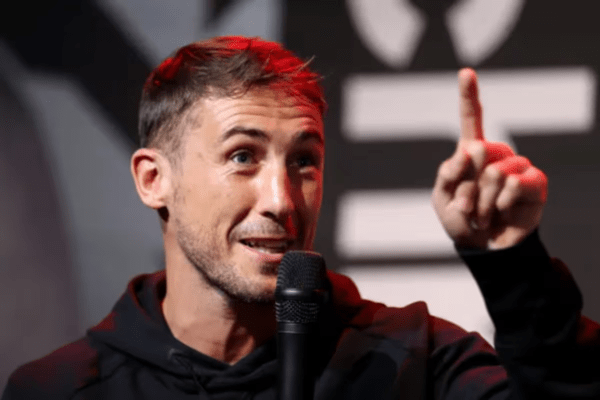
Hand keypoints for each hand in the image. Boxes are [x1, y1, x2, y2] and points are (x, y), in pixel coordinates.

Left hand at [432, 68, 547, 249]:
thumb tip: (470, 149)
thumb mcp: (442, 198)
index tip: (466, 72)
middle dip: (466, 186)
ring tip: (483, 215)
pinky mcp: (535, 181)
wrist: (484, 248)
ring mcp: (517, 166)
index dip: (468, 96)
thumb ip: (449, 173)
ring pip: (495, 172)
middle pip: (478, 152)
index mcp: (470, 153)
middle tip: (466, 207)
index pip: (471, 121)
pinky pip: (515, 183)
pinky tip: (502, 210)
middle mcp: (496, 154)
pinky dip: (501, 202)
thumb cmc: (462, 221)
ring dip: (481, 201)